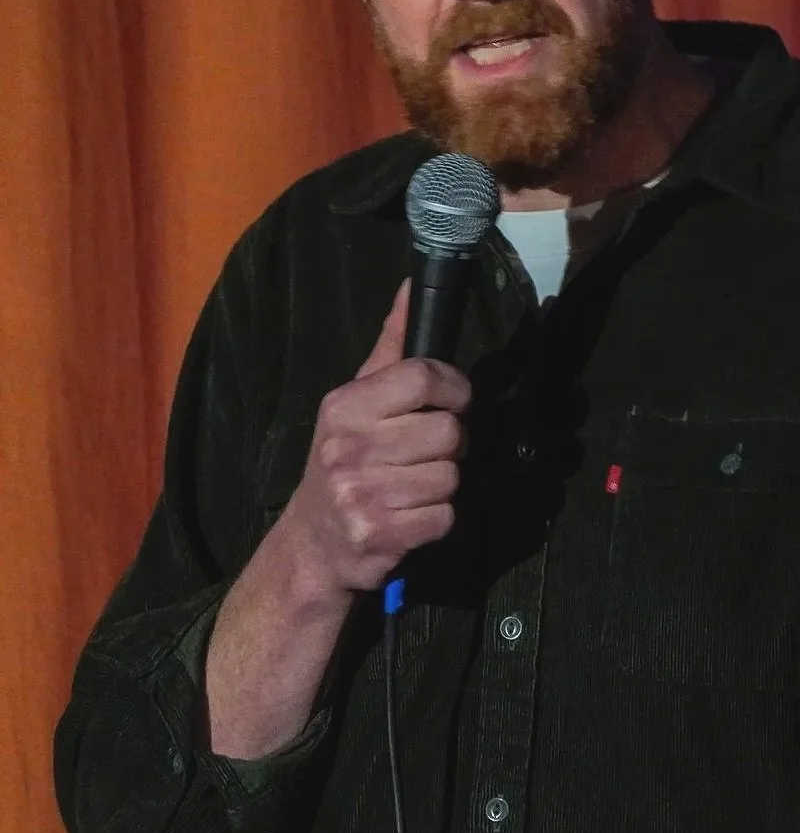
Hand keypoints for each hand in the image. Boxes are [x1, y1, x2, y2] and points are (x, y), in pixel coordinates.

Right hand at [277, 281, 470, 597]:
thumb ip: (391, 347)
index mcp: (345, 405)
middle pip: (447, 430)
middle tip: (422, 455)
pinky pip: (444, 516)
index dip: (453, 389)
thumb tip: (411, 287)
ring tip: (411, 487)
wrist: (312, 545)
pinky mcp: (378, 534)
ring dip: (442, 485)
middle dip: (448, 445)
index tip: (452, 401)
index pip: (423, 378)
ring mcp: (361, 493)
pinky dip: (436, 520)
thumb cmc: (343, 463)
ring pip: (451, 476)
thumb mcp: (355, 401)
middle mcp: (348, 446)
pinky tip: (409, 517)